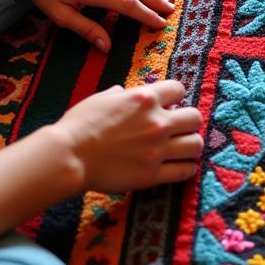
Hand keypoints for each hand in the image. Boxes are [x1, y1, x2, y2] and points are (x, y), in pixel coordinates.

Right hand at [55, 80, 202, 191]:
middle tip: (178, 128)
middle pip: (195, 118)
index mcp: (145, 99)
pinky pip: (185, 171)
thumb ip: (121, 94)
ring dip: (190, 144)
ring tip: (181, 148)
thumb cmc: (79, 125)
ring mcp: (156, 149)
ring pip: (196, 144)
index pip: (180, 89)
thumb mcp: (101, 98)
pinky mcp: (152, 175)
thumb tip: (124, 92)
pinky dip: (186, 168)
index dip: (175, 96)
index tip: (168, 105)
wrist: (68, 156)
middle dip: (188, 122)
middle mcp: (157, 122)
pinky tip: (178, 166)